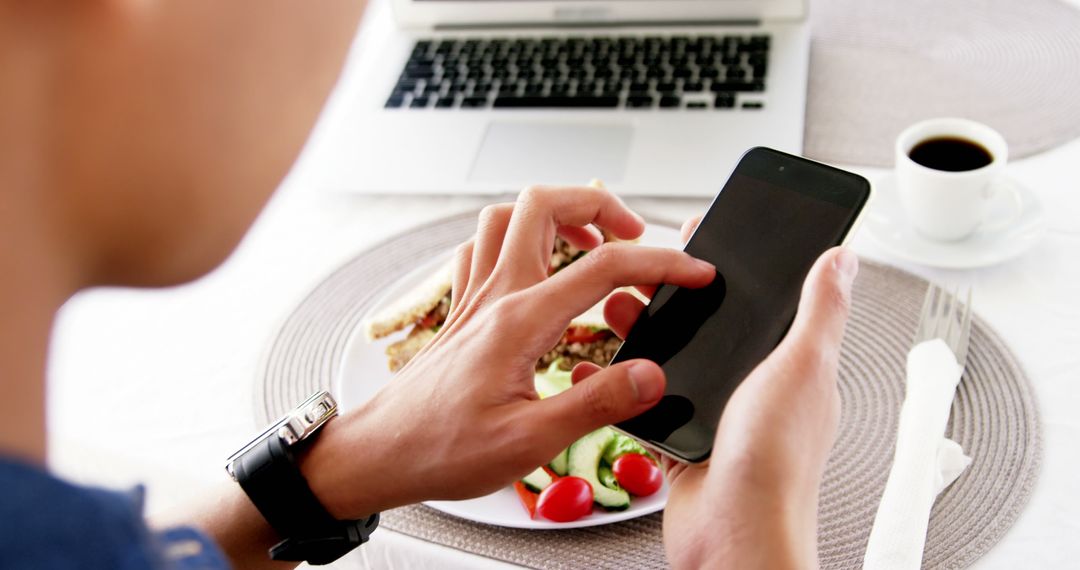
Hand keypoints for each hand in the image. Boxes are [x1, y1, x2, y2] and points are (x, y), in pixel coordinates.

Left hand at [300, 186, 715, 518]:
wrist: (380, 454)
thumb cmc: (442, 449)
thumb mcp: (530, 441)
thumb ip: (596, 403)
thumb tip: (650, 375)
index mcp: (520, 321)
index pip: (604, 267)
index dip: (661, 262)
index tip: (695, 273)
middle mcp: (495, 295)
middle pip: (544, 205)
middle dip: (599, 205)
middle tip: (633, 237)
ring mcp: (473, 298)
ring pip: (508, 217)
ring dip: (555, 216)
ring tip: (590, 245)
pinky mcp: (460, 310)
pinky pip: (481, 249)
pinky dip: (515, 242)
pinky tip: (533, 270)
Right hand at [575, 217, 858, 568]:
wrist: (734, 538)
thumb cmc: (776, 465)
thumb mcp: (803, 366)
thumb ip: (819, 310)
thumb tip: (843, 257)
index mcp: (791, 367)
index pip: (767, 300)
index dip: (737, 265)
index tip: (707, 234)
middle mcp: (756, 389)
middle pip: (712, 327)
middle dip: (676, 295)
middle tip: (644, 269)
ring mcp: (718, 416)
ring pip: (676, 361)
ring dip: (646, 333)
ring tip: (616, 307)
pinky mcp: (684, 442)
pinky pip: (649, 403)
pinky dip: (625, 383)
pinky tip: (605, 367)